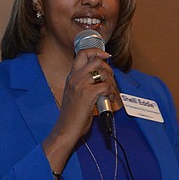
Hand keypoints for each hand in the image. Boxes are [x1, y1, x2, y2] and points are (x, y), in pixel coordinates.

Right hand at [42, 49, 115, 173]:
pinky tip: (109, 98)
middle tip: (109, 78)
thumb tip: (101, 75)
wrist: (66, 128)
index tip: (106, 56)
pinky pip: (106, 86)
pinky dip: (111, 92)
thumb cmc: (72, 114)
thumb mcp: (74, 92)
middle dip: (108, 68)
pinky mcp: (88, 94)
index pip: (83, 53)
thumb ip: (84, 82)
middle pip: (96, 60)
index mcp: (71, 76)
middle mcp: (75, 77)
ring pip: (103, 72)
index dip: (97, 51)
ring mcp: (81, 85)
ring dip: (111, 82)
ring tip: (110, 91)